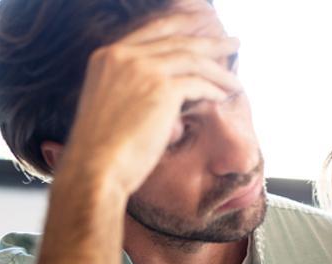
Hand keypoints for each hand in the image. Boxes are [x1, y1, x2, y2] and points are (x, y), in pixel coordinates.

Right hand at [59, 1, 242, 196]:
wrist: (96, 168)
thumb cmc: (101, 149)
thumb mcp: (107, 103)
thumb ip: (126, 85)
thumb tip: (160, 87)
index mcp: (107, 56)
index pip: (152, 31)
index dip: (180, 27)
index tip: (201, 29)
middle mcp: (124, 55)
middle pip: (177, 41)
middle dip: (209, 43)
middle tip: (232, 43)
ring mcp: (143, 69)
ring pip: (192, 59)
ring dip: (219, 70)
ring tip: (235, 80)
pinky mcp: (162, 89)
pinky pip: (198, 84)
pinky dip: (214, 90)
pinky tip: (224, 97)